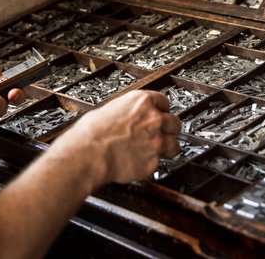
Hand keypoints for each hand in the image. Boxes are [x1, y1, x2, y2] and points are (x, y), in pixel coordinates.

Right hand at [51, 90, 180, 185]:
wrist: (89, 154)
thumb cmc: (91, 133)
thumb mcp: (108, 110)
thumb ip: (126, 113)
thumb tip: (126, 118)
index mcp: (142, 102)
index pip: (163, 101)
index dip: (161, 109)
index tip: (160, 114)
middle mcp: (153, 119)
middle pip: (174, 122)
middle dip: (169, 129)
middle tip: (162, 133)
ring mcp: (156, 141)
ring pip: (174, 144)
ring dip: (167, 147)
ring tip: (158, 151)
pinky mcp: (153, 161)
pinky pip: (159, 162)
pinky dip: (152, 163)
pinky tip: (140, 162)